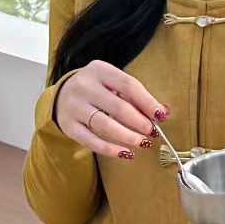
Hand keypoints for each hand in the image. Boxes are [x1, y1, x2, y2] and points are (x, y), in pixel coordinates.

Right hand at [54, 60, 168, 159]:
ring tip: (143, 143)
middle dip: (139, 122)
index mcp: (99, 70)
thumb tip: (162, 113)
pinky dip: (110, 149)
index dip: (147, 102)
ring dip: (128, 137)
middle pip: (118, 107)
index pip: (128, 85)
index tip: (161, 115)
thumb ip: (134, 96)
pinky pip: (91, 141)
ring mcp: (74, 106)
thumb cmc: (96, 90)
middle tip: (152, 132)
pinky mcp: (68, 126)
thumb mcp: (112, 83)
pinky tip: (125, 153)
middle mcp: (84, 86)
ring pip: (105, 125)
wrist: (61, 95)